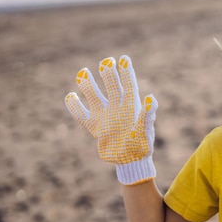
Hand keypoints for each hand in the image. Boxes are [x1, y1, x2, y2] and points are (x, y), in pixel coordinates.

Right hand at [64, 55, 157, 184]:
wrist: (130, 162)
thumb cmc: (142, 146)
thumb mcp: (146, 131)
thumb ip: (147, 115)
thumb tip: (152, 98)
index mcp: (132, 107)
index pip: (128, 85)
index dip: (126, 72)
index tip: (123, 59)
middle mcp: (118, 108)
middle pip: (111, 87)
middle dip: (108, 74)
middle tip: (105, 61)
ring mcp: (105, 117)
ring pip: (95, 96)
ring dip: (89, 85)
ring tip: (83, 72)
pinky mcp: (96, 127)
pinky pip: (82, 115)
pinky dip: (75, 106)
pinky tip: (70, 96)